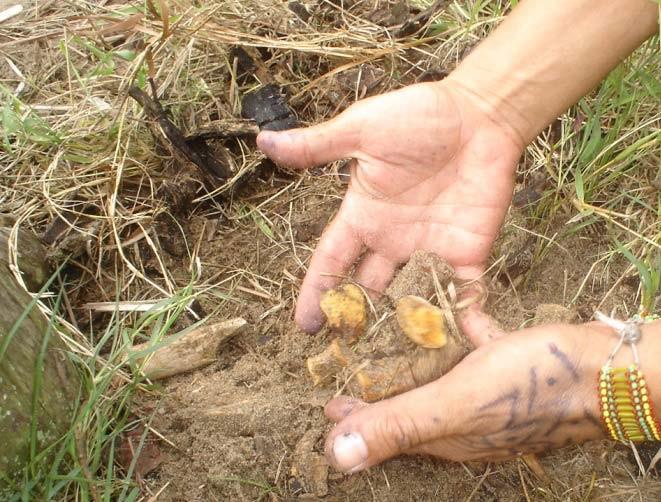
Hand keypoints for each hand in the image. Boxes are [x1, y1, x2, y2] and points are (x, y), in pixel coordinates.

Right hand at [257, 80, 523, 338]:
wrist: (478, 114)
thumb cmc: (418, 116)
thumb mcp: (362, 131)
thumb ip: (318, 145)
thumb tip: (264, 140)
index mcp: (363, 217)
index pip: (331, 263)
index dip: (316, 293)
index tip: (304, 327)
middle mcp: (392, 241)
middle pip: (368, 292)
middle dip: (357, 324)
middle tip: (346, 362)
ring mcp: (429, 250)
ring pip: (411, 301)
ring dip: (403, 332)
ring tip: (396, 371)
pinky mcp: (468, 253)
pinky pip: (464, 295)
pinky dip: (464, 321)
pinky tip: (461, 351)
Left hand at [322, 322, 610, 472]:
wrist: (605, 368)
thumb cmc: (530, 385)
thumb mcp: (455, 404)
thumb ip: (399, 425)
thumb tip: (337, 458)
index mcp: (445, 434)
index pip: (388, 431)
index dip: (357, 419)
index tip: (328, 403)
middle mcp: (464, 419)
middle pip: (410, 406)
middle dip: (381, 389)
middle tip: (353, 367)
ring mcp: (490, 395)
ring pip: (440, 378)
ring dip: (415, 361)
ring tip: (391, 336)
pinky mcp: (509, 368)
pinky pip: (474, 351)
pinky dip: (459, 335)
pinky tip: (449, 311)